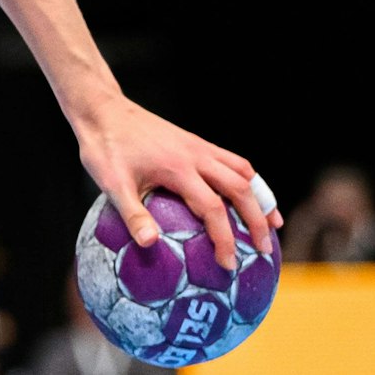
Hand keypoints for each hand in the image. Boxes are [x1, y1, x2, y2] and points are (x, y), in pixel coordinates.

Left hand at [74, 97, 282, 270]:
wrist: (102, 109)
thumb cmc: (104, 147)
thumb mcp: (110, 183)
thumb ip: (132, 214)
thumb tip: (150, 245)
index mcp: (178, 168)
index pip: (213, 210)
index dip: (224, 239)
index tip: (229, 264)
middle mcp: (196, 155)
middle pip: (241, 189)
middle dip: (256, 221)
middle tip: (263, 250)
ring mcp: (198, 146)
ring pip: (243, 171)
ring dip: (260, 197)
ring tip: (271, 223)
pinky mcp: (195, 142)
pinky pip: (232, 160)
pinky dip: (247, 179)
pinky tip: (247, 193)